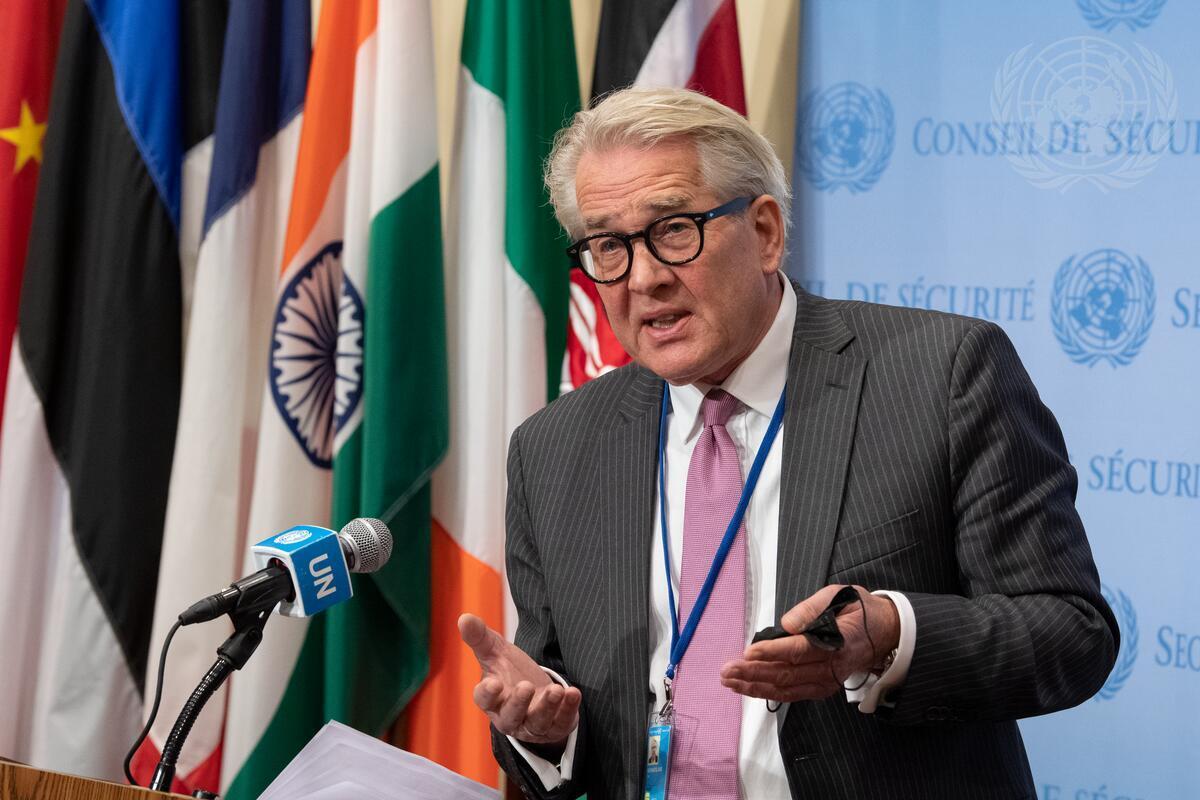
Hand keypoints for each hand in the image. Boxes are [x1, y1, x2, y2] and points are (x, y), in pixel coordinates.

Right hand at [459, 613, 581, 747]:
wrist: (538, 692)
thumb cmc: (510, 673)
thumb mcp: (496, 652)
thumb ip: (480, 637)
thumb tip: (464, 617)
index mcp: (492, 700)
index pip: (484, 700)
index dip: (488, 693)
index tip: (493, 683)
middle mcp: (510, 717)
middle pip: (511, 716)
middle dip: (519, 703)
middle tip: (526, 686)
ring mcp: (533, 725)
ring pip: (538, 722)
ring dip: (547, 706)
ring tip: (556, 689)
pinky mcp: (555, 727)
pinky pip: (561, 723)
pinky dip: (568, 710)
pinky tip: (573, 693)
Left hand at [719, 584, 899, 702]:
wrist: (884, 633)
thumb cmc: (858, 610)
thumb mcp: (840, 595)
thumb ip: (812, 608)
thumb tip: (786, 624)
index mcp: (839, 642)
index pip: (800, 651)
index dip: (773, 653)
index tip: (749, 651)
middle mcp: (832, 668)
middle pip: (788, 674)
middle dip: (754, 672)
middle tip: (727, 669)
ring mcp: (827, 681)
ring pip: (786, 688)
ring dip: (755, 686)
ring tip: (729, 680)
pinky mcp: (822, 687)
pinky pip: (791, 694)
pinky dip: (767, 692)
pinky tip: (747, 687)